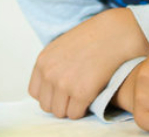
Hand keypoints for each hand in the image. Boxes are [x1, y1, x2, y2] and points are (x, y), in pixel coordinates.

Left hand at [28, 8, 148, 118]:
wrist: (112, 34)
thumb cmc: (90, 39)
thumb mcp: (60, 47)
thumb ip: (51, 65)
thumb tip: (49, 86)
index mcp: (43, 61)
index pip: (35, 92)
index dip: (49, 95)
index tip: (61, 92)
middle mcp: (49, 74)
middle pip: (46, 105)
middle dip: (60, 103)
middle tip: (74, 97)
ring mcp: (64, 84)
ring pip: (60, 112)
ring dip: (71, 108)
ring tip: (82, 98)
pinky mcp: (81, 93)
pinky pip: (75, 114)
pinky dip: (83, 111)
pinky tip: (90, 99)